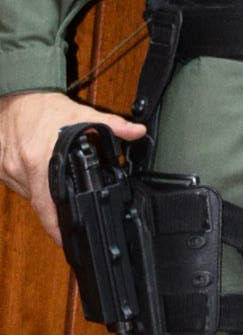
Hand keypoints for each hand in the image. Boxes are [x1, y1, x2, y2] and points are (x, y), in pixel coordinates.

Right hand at [0, 91, 145, 244]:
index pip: (47, 208)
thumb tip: (137, 132)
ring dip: (41, 195)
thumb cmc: (43, 106)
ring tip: (54, 184)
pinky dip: (28, 183)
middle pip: (39, 204)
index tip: (67, 241)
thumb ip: (111, 125)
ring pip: (27, 195)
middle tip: (68, 214)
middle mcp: (20, 169)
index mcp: (40, 161)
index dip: (57, 229)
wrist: (14, 94)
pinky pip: (16, 184)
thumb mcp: (80, 114)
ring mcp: (6, 169)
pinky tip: (38, 173)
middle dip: (54, 210)